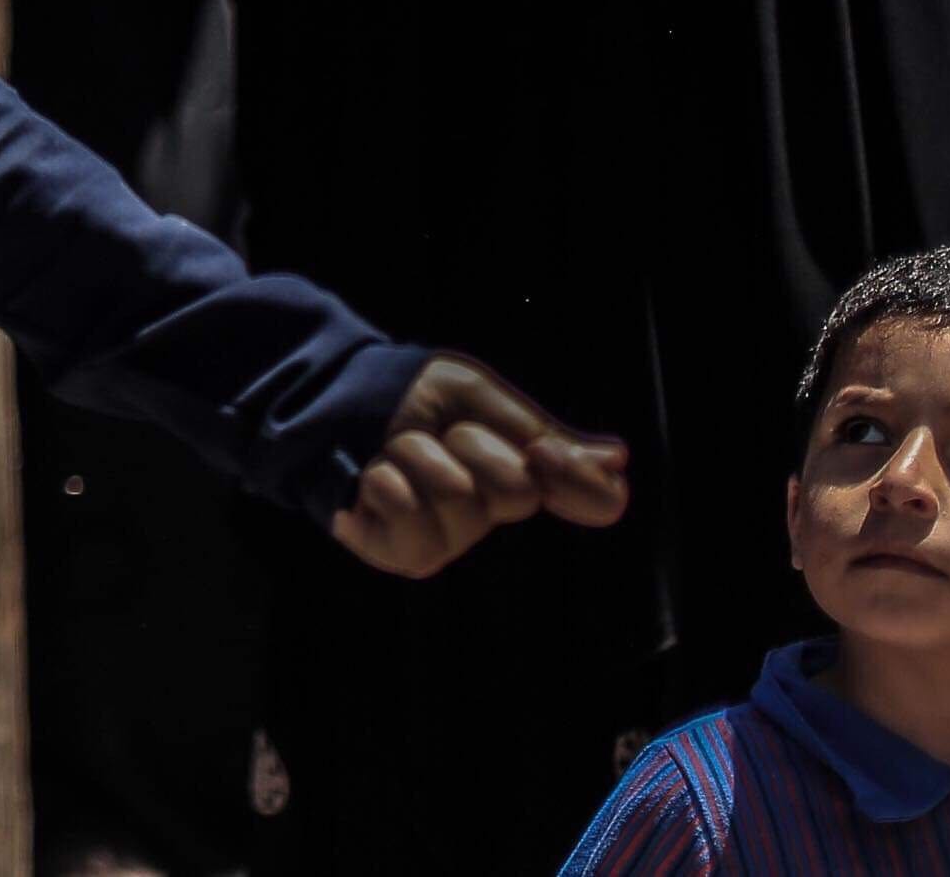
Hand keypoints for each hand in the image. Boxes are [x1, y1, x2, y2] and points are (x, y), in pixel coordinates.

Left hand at [330, 353, 629, 579]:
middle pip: (518, 490)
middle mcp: (491, 516)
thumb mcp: (476, 397)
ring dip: (419, 454)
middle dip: (472, 443)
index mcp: (521, 477)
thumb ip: (541, 431)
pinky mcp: (401, 553)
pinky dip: (385, 477)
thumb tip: (617, 460)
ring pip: (458, 497)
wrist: (332, 395)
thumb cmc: (408, 396)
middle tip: (440, 434)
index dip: (569, 470)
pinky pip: (408, 513)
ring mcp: (447, 540)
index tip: (545, 451)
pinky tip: (372, 474)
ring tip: (397, 450)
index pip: (591, 498)